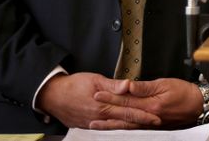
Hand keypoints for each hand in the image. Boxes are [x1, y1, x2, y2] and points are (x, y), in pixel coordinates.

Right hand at [38, 72, 160, 128]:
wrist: (52, 96)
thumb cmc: (73, 85)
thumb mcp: (95, 80)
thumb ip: (113, 85)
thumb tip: (128, 86)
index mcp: (102, 106)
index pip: (128, 111)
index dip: (143, 114)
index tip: (156, 116)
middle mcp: (98, 117)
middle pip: (124, 121)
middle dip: (141, 122)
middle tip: (156, 122)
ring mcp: (92, 123)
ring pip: (115, 126)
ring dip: (130, 126)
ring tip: (144, 126)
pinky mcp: (86, 125)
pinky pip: (105, 128)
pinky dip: (116, 128)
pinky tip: (123, 127)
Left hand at [91, 77, 203, 129]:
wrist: (197, 106)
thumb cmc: (184, 93)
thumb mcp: (165, 84)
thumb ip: (145, 87)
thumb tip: (128, 85)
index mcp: (150, 105)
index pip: (125, 100)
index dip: (110, 96)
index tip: (97, 93)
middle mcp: (147, 117)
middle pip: (122, 113)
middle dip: (105, 110)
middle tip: (91, 107)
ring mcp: (149, 124)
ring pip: (125, 125)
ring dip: (109, 125)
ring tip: (94, 125)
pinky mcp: (152, 127)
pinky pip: (133, 129)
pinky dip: (121, 130)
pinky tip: (114, 129)